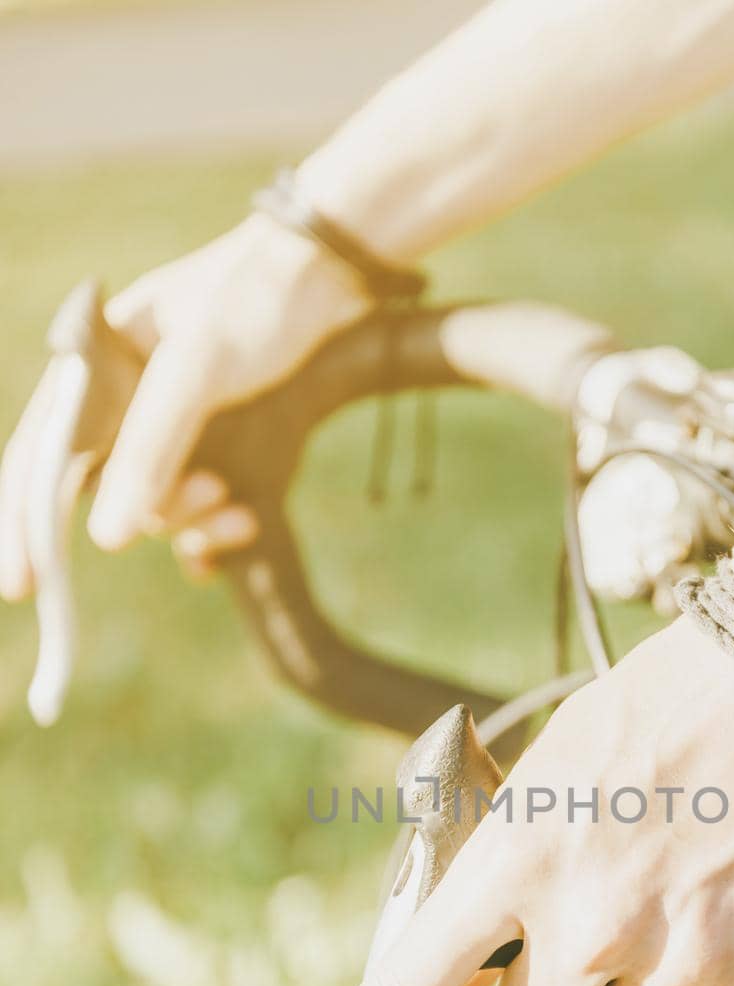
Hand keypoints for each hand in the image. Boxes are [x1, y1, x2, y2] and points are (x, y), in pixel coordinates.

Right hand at [0, 213, 367, 597]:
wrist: (328, 277)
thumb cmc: (252, 301)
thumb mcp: (196, 371)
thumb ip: (148, 448)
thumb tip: (103, 537)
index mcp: (91, 370)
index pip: (38, 457)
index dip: (23, 522)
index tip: (21, 585)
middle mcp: (121, 401)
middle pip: (103, 492)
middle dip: (151, 509)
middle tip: (207, 496)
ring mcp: (167, 425)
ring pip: (153, 506)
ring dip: (192, 515)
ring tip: (232, 497)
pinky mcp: (211, 443)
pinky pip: (194, 510)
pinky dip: (215, 527)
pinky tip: (245, 520)